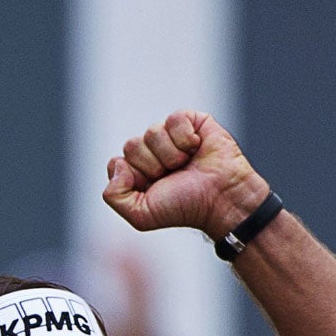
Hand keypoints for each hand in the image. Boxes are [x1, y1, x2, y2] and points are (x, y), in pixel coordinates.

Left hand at [103, 111, 268, 239]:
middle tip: (173, 177)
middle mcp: (152, 154)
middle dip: (152, 166)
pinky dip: (185, 137)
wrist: (221, 198)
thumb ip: (114, 196)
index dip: (133, 175)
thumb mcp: (142, 215)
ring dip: (171, 154)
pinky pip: (173, 119)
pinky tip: (196, 148)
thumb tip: (118, 163)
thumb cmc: (185, 208)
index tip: (154, 187)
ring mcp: (171, 137)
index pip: (117, 163)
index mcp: (139, 174)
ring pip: (151, 132)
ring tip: (187, 165)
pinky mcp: (190, 122)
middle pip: (131, 146)